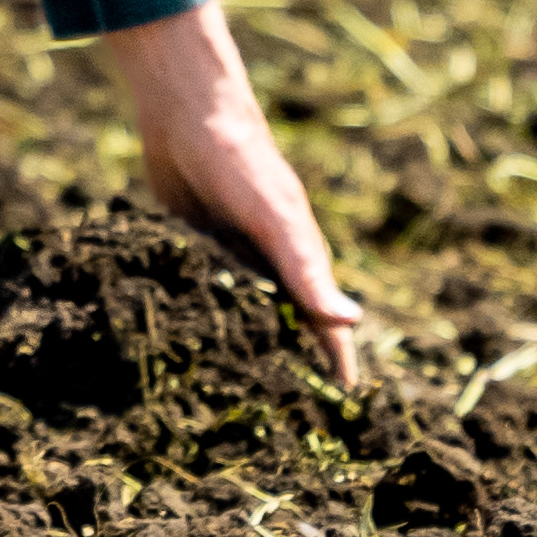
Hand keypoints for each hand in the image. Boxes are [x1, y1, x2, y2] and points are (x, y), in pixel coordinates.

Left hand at [100, 0, 361, 385]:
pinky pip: (201, 294)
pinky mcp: (193, 248)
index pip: (324, 326)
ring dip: (243, 351)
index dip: (333, 367)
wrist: (186, 112)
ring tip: (237, 402)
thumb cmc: (240, 161)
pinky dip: (200, 322)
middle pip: (284, 327)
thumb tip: (351, 323)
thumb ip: (305, 270)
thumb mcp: (274, 218)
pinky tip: (184, 350)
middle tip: (285, 423)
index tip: (340, 416)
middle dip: (288, 369)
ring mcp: (230, 257)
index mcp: (298, 260)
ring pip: (243, 316)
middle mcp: (267, 264)